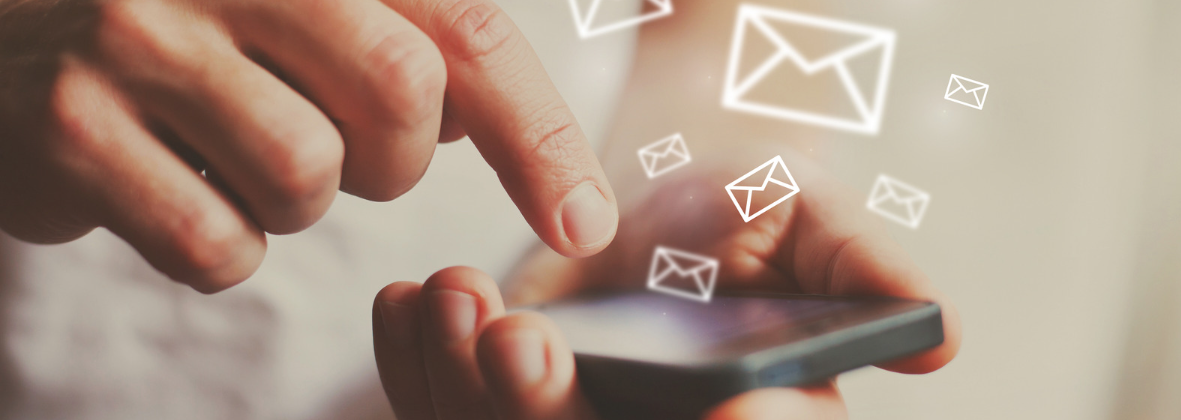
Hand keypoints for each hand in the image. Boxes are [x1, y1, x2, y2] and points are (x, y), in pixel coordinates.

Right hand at [0, 0, 617, 291]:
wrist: (13, 26)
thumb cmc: (197, 22)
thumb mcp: (310, 5)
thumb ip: (412, 38)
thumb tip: (507, 137)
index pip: (466, 31)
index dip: (540, 136)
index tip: (584, 224)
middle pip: (401, 102)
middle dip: (394, 157)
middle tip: (335, 142)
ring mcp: (133, 35)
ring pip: (307, 182)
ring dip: (293, 200)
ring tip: (230, 149)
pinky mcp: (66, 125)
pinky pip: (216, 245)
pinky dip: (220, 243)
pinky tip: (172, 184)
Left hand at [371, 154, 961, 418]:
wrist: (662, 198)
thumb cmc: (749, 210)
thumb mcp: (814, 223)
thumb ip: (865, 274)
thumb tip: (941, 330)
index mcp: (763, 418)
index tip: (731, 404)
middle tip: (521, 338)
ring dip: (467, 390)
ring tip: (454, 297)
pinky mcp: (508, 403)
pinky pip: (451, 409)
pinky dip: (420, 369)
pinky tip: (413, 306)